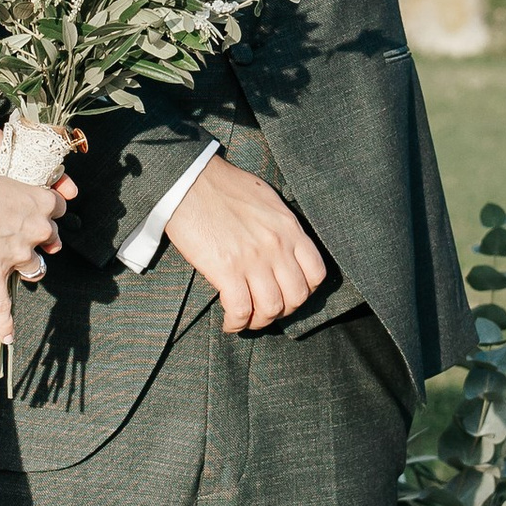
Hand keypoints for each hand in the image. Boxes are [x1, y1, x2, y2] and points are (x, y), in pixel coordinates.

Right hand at [0, 163, 73, 354]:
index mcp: (40, 204)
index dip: (50, 211)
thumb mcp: (5, 181)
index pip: (60, 209)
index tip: (41, 211)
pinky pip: (2, 303)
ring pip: (37, 268)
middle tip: (23, 232)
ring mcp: (18, 255)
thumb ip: (18, 194)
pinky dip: (4, 322)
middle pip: (52, 238)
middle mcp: (36, 231)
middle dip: (41, 237)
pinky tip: (7, 337)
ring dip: (31, 266)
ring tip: (20, 263)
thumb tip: (16, 201)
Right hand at [163, 155, 325, 331]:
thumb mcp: (265, 200)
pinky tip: (230, 323)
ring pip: (271, 308)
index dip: (304, 291)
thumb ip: (279, 226)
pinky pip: (241, 310)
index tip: (289, 295)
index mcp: (289, 228)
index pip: (316, 273)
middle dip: (283, 311)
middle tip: (266, 311)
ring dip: (260, 322)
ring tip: (246, 320)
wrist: (189, 181)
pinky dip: (237, 324)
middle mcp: (277, 246)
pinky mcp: (227, 270)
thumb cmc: (223, 187)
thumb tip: (281, 247)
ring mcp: (254, 259)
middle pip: (296, 297)